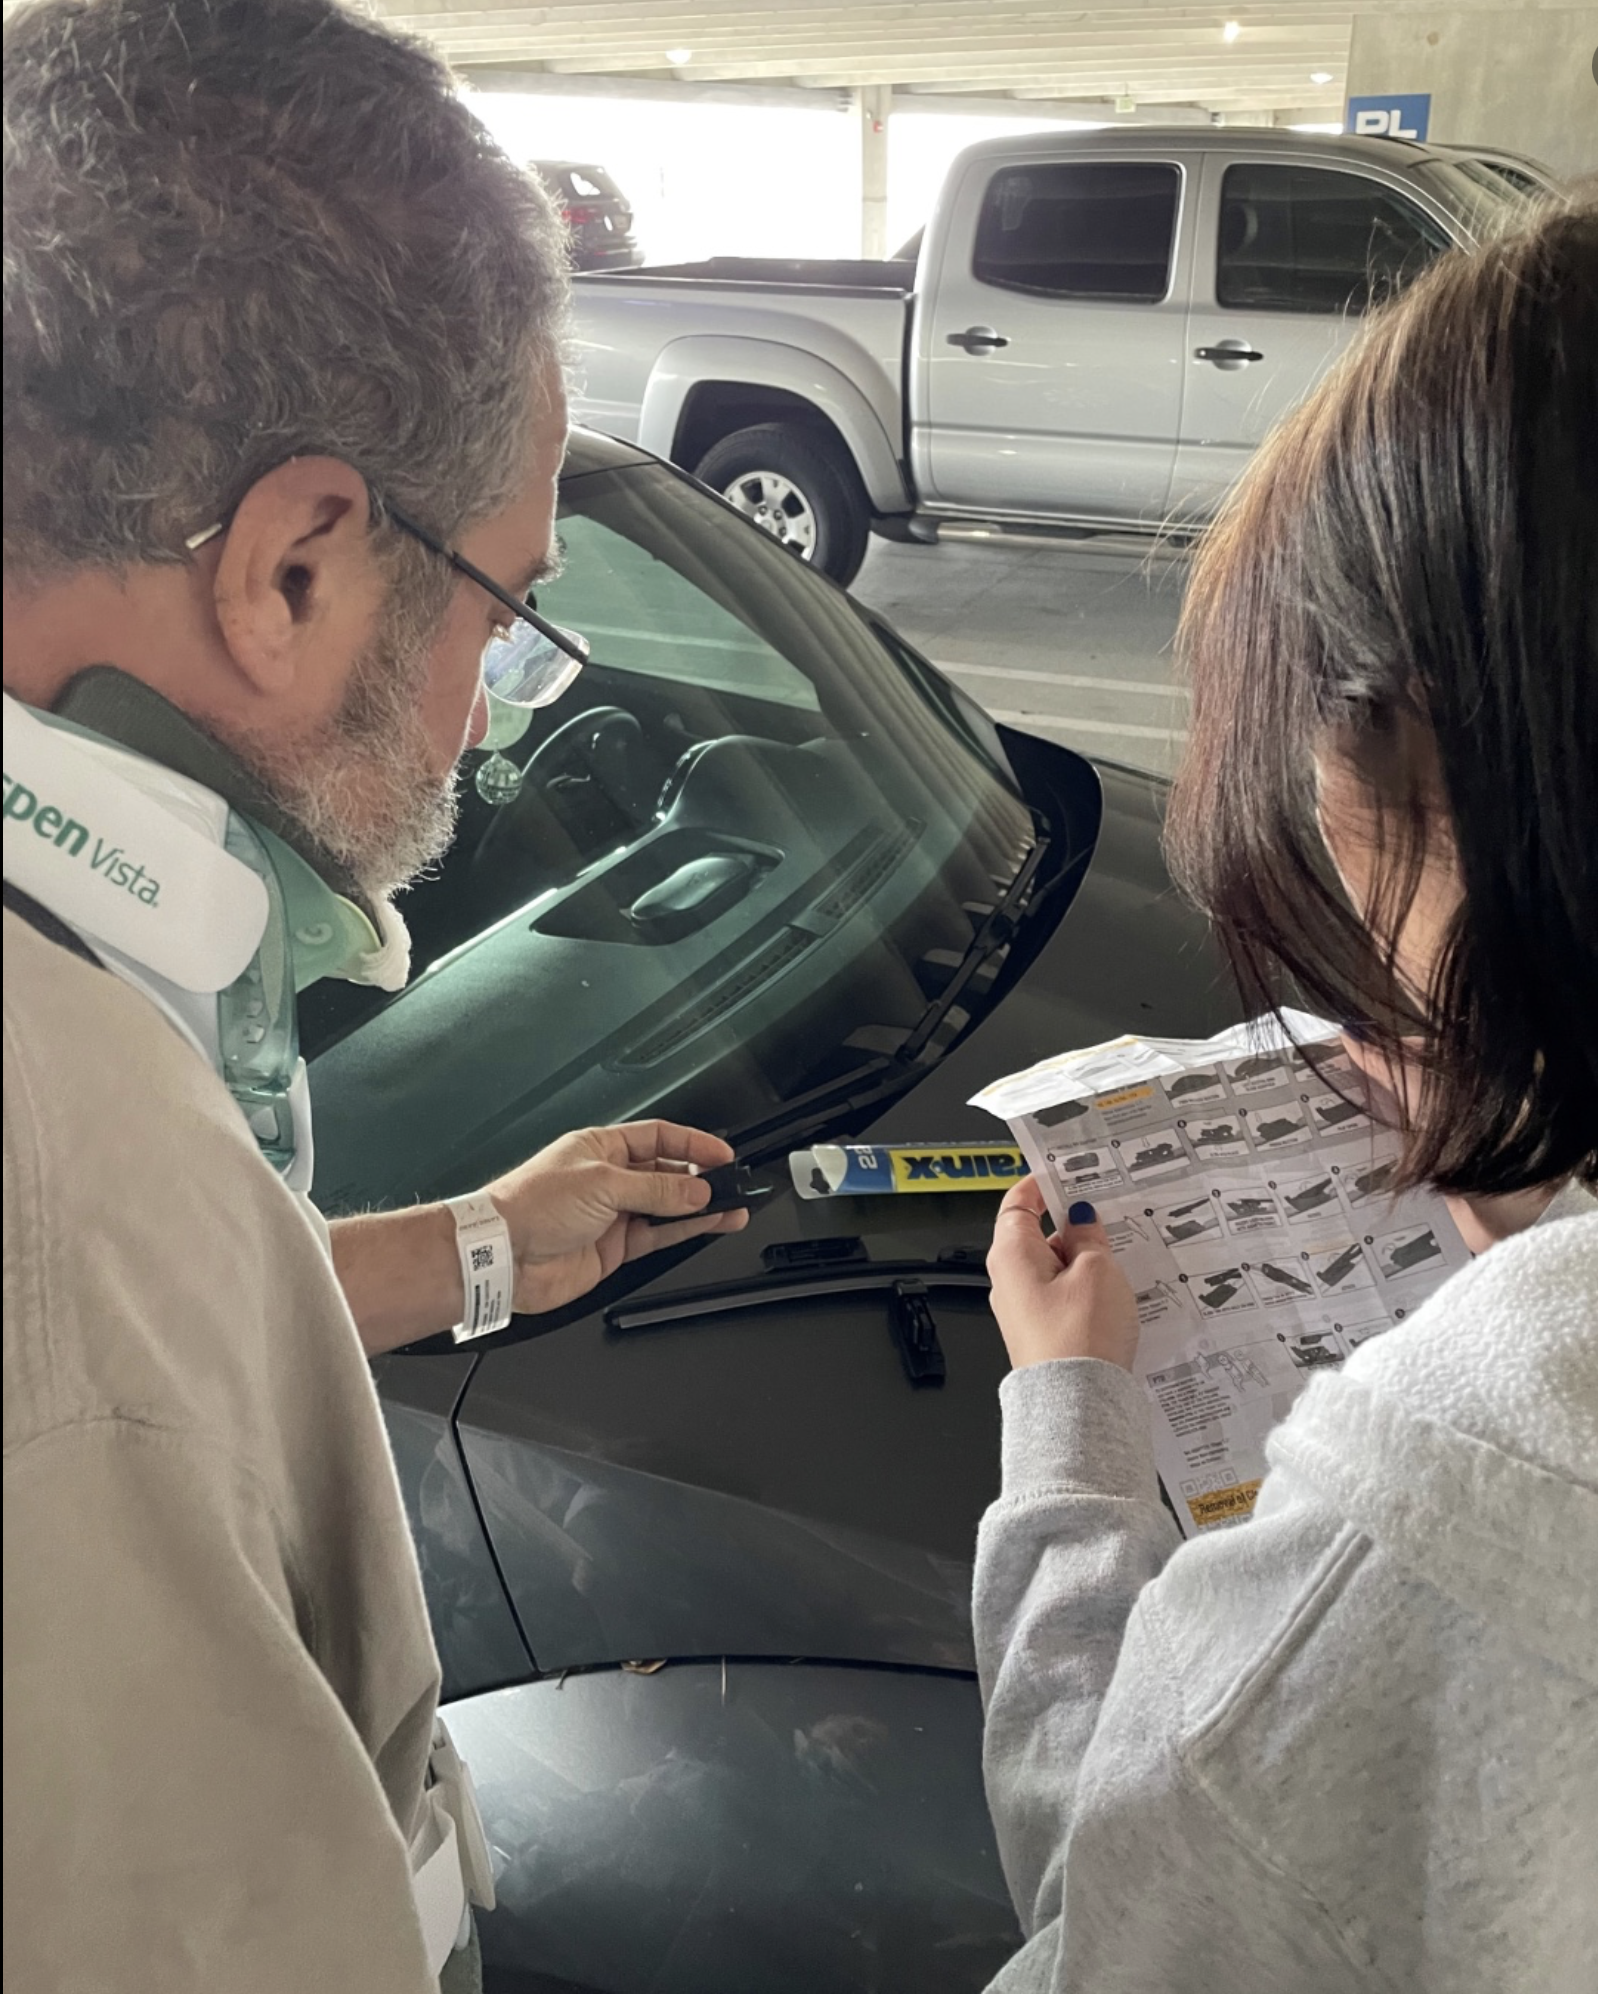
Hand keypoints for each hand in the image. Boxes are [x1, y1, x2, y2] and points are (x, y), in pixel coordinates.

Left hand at [486, 1120, 748, 1314]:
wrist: (503, 1255)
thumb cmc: (530, 1206)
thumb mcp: (603, 1184)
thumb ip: (656, 1190)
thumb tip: (696, 1190)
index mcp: (601, 1148)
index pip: (658, 1138)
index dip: (692, 1143)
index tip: (722, 1154)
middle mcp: (608, 1179)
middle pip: (666, 1173)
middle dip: (700, 1177)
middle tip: (732, 1182)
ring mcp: (612, 1215)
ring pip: (667, 1207)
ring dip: (699, 1207)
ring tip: (732, 1206)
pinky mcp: (613, 1248)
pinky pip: (658, 1235)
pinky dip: (684, 1231)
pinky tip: (707, 1224)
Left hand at [986, 1177, 1139, 1371]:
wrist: (1078, 1406)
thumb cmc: (1080, 1337)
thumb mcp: (1097, 1271)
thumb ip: (1088, 1237)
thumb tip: (1080, 1217)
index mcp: (1011, 1253)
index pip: (1018, 1203)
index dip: (1042, 1185)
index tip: (1067, 1173)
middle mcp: (1008, 1280)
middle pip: (1037, 1235)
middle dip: (1072, 1225)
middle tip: (1109, 1216)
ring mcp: (1023, 1309)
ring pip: (1053, 1268)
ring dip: (1083, 1260)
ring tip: (1121, 1258)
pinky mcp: (1041, 1333)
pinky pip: (1060, 1297)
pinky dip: (1083, 1288)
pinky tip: (1114, 1293)